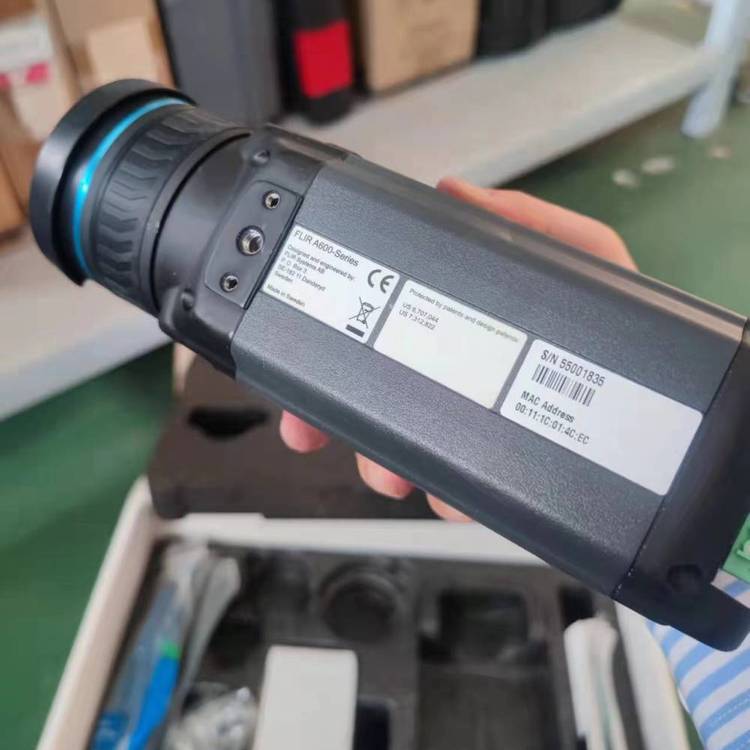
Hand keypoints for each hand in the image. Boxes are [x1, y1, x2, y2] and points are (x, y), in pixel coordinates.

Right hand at [279, 177, 635, 520]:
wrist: (670, 412)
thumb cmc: (623, 333)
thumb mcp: (585, 259)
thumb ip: (526, 223)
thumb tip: (454, 195)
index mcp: (466, 325)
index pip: (388, 324)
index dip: (336, 337)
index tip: (306, 350)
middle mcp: (459, 380)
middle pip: (375, 396)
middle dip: (334, 416)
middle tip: (315, 426)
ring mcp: (474, 434)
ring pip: (402, 453)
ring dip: (381, 464)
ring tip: (393, 470)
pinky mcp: (497, 480)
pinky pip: (452, 494)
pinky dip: (440, 499)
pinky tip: (447, 493)